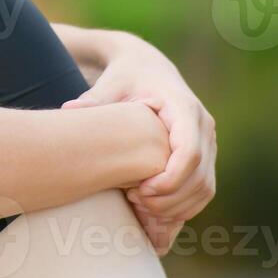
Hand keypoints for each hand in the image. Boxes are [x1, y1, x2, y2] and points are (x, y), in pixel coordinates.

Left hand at [62, 37, 216, 252]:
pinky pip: (204, 190)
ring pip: (205, 188)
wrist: (147, 68)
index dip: (170, 178)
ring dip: (177, 207)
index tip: (142, 191)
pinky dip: (183, 206)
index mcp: (184, 108)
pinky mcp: (206, 155)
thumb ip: (95, 99)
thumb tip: (68, 109)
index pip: (189, 151)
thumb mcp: (111, 84)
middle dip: (171, 199)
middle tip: (136, 203)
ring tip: (142, 207)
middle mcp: (203, 126)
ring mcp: (209, 142)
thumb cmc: (125, 77)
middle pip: (200, 176)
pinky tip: (154, 210)